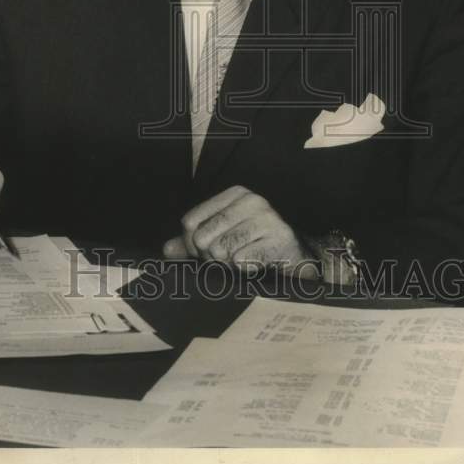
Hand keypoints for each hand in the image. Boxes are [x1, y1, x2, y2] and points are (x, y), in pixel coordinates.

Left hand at [163, 186, 316, 274]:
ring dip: (227, 265)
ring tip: (241, 261)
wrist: (296, 260)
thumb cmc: (253, 247)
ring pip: (221, 250)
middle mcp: (252, 200)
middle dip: (209, 257)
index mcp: (235, 194)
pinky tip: (254, 266)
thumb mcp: (221, 239)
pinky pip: (241, 261)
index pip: (190, 221)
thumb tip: (167, 250)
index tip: (204, 253)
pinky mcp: (280, 239)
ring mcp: (267, 218)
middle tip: (226, 260)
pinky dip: (243, 269)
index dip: (191, 244)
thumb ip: (191, 243)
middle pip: (203, 237)